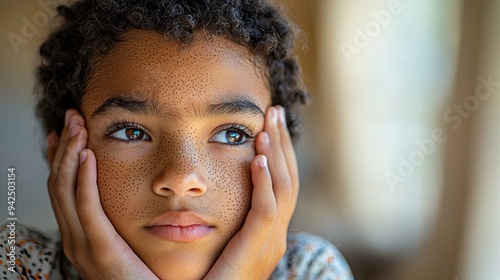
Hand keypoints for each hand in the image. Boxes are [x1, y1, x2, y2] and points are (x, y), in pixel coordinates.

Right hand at [47, 109, 157, 279]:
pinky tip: (87, 155)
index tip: (71, 133)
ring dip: (70, 155)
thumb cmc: (152, 278)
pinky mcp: (101, 251)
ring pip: (66, 191)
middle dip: (64, 148)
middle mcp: (77, 240)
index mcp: (84, 237)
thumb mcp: (132, 244)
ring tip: (77, 125)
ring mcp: (84, 246)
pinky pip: (87, 209)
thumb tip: (141, 195)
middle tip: (71, 117)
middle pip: (60, 185)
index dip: (64, 159)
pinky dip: (83, 180)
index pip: (66, 190)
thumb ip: (129, 222)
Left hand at [204, 105, 298, 279]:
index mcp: (266, 231)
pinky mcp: (257, 250)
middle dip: (282, 143)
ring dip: (276, 154)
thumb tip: (205, 186)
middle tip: (273, 111)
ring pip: (283, 188)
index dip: (276, 151)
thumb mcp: (222, 241)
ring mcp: (270, 242)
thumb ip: (223, 216)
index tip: (266, 124)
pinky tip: (257, 158)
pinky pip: (267, 210)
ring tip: (267, 125)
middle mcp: (275, 234)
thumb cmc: (207, 278)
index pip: (279, 182)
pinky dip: (265, 182)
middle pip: (287, 178)